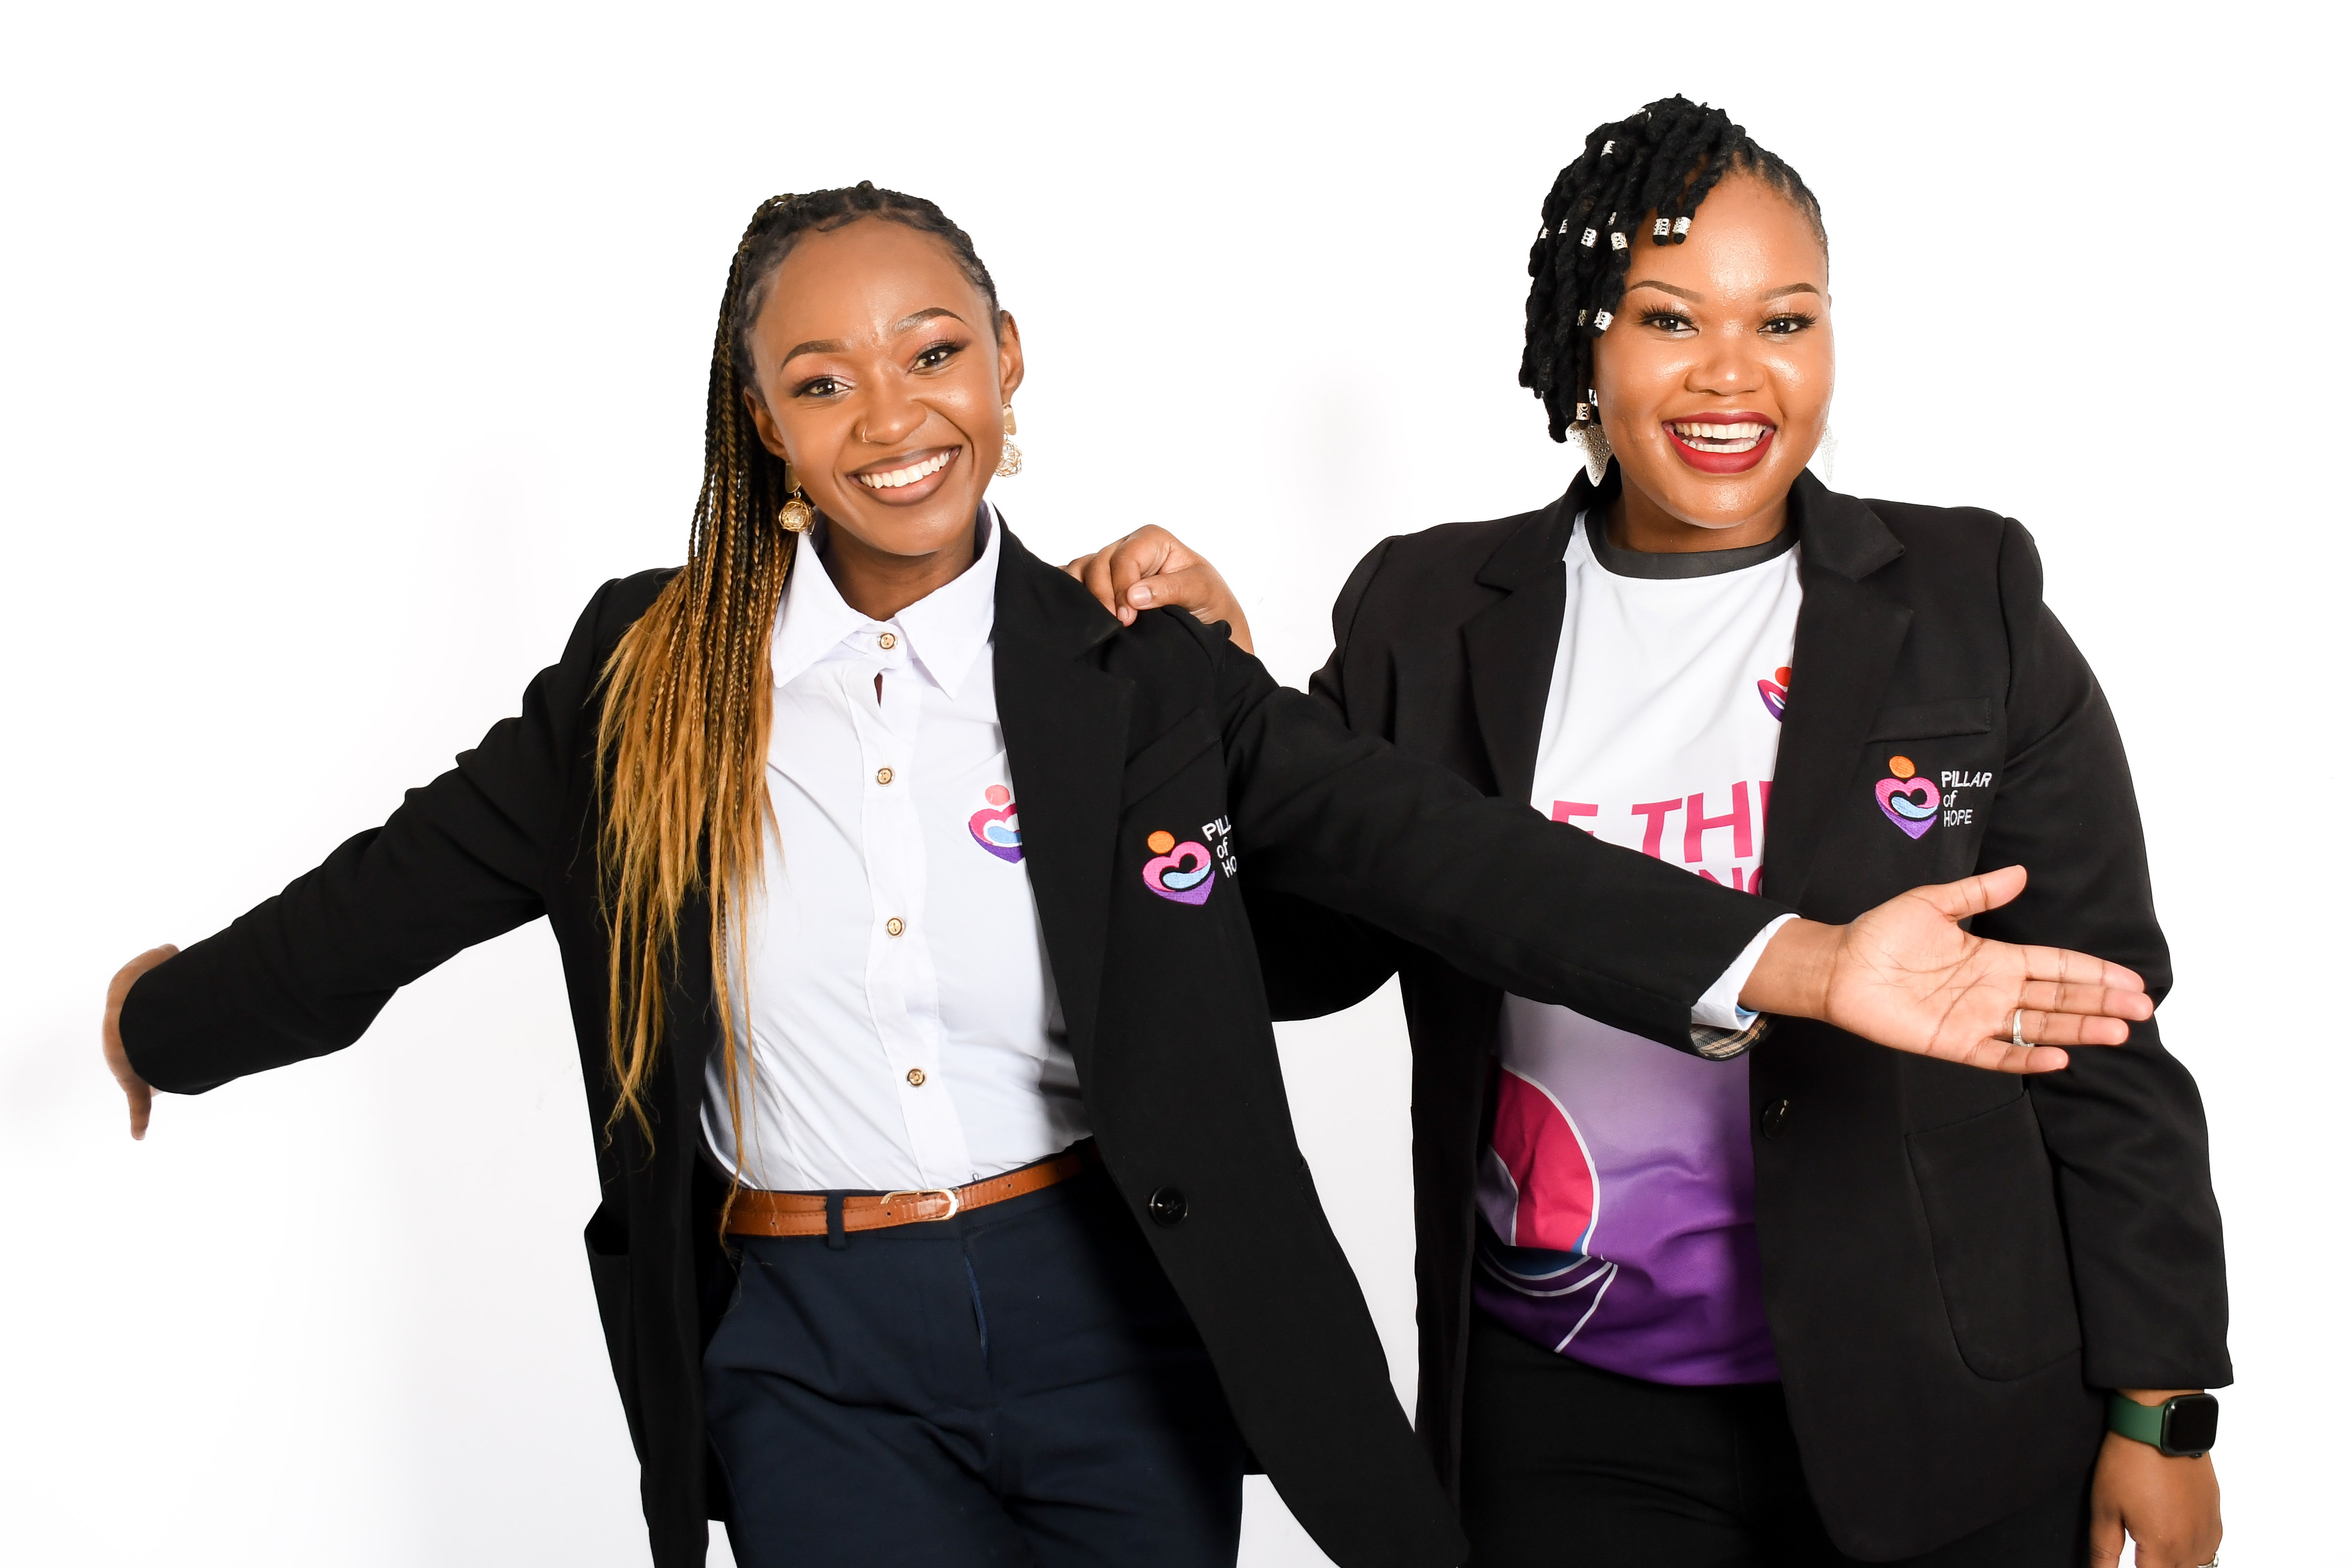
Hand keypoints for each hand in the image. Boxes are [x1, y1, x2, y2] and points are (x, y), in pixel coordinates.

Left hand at [102, 945, 177, 1138]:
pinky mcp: (135, 1087)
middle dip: (155, 1056)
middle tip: (172, 1055)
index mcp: (126, 1020)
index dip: (154, 1023)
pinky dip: (138, 1121)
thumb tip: (170, 951)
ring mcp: (130, 1069)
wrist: (128, 1022)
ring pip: (147, 1079)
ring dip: (154, 1083)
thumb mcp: (154, 961)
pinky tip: (138, 1135)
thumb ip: (162, 955)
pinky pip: (138, 1106)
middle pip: (144, 1054)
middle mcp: (125, 1047)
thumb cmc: (142, 993)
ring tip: (169, 1083)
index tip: (169, 1024)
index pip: (139, 1023)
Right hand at [1064, 526, 1253, 653]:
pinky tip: (1075, 611)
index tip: (1128, 618)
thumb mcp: (1201, 589)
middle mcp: (1127, 548)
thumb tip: (1133, 596)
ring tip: (1097, 621)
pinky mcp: (1099, 584)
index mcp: (1151, 540)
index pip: (1124, 558)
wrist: (1207, 623)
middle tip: (1118, 625)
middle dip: (1103, 595)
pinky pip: (1073, 580)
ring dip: (1084, 595)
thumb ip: (1170, 589)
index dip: (1122, 587)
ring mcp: (1110, 565)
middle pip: (1098, 563)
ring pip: (1081, 570)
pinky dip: (1070, 592)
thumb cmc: (1208, 598)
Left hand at [1738, 866, 2152, 1073]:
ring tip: (2118, 1031)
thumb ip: (1977, 892)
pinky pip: (1997, 1055)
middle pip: (2059, 998)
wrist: (1839, 965)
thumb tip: (2020, 873)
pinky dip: (2026, 1057)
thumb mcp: (1932, 903)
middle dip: (2101, 1002)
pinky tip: (2058, 1057)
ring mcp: (1976, 1018)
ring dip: (2078, 1029)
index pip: (2056, 965)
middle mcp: (1993, 990)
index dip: (2093, 972)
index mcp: (1994, 957)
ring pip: (2039, 1027)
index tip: (2131, 979)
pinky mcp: (1953, 1042)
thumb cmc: (1881, 934)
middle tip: (2142, 1008)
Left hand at [2090, 1397, 2220, 1567]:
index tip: (2129, 1559)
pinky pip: (2209, 1546)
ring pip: (2195, 1564)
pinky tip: (2173, 1533)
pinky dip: (2193, 1548)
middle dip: (2154, 1564)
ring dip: (2174, 1560)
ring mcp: (2208, 1529)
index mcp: (2164, 1548)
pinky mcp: (2215, 1513)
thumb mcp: (2104, 1508)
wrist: (2159, 1425)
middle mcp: (2192, 1545)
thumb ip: (2104, 1550)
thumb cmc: (2129, 1462)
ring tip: (2152, 1543)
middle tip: (2137, 1550)